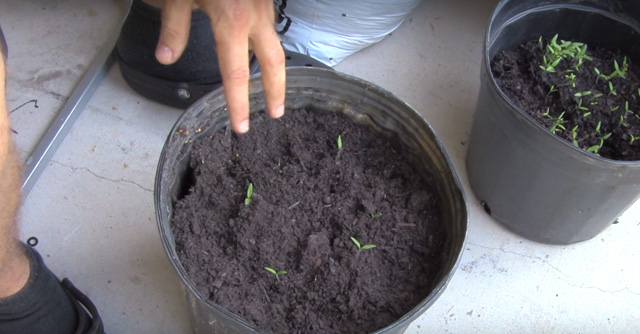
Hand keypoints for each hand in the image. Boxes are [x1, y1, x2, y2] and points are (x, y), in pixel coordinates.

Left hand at [156, 0, 285, 133]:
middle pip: (272, 62)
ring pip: (274, 43)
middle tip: (275, 112)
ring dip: (274, 67)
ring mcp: (263, 7)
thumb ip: (174, 26)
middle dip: (276, 91)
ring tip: (271, 86)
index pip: (236, 73)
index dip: (239, 103)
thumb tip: (166, 57)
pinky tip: (259, 48)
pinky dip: (268, 44)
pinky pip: (269, 27)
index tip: (241, 125)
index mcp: (232, 21)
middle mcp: (254, 17)